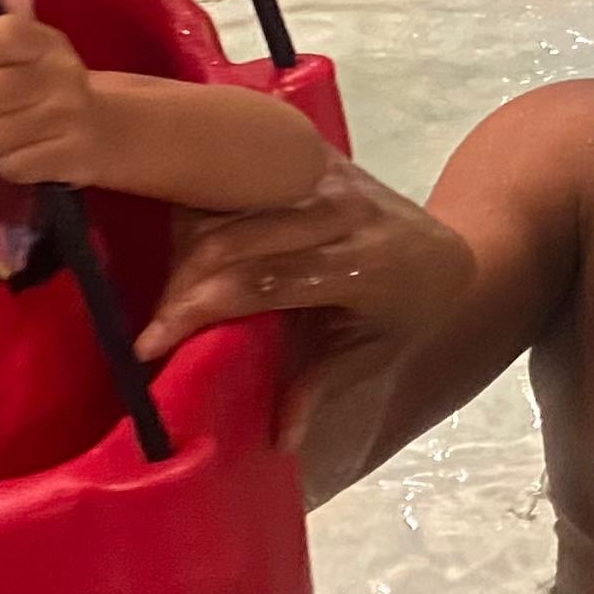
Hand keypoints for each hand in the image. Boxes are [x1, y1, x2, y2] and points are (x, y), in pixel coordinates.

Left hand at [0, 0, 105, 187]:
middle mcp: (62, 76)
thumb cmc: (59, 88)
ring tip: (15, 133)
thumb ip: (16, 19)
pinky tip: (29, 154)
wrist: (117, 133)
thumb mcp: (42, 51)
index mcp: (50, 44)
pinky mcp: (70, 159)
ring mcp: (68, 119)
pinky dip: (12, 165)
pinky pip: (10, 166)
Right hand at [138, 150, 467, 380]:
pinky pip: (239, 173)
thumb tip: (277, 441)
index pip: (264, 281)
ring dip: (182, 242)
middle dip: (180, 283)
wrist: (447, 249)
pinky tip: (175, 235)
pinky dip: (200, 202)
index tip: (151, 342)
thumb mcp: (373, 354)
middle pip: (235, 240)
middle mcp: (343, 212)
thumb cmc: (405, 314)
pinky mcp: (309, 153)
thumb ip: (321, 387)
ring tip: (159, 287)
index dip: (200, 309)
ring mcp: (325, 175)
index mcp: (365, 265)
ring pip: (229, 200)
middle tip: (146, 323)